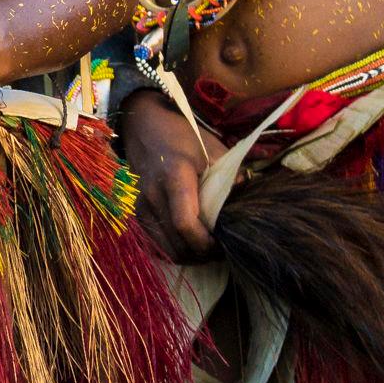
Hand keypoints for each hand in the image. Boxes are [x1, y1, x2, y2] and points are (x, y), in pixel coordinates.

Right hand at [119, 85, 216, 260]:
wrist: (146, 128)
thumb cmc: (184, 137)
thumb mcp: (214, 151)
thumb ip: (231, 179)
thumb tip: (245, 206)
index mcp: (175, 178)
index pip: (185, 224)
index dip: (205, 243)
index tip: (221, 244)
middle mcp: (154, 196)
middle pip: (176, 243)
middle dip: (201, 254)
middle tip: (221, 251)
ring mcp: (142, 206)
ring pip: (166, 248)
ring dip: (189, 255)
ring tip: (208, 248)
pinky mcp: (138, 213)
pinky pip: (158, 243)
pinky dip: (176, 249)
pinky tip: (191, 242)